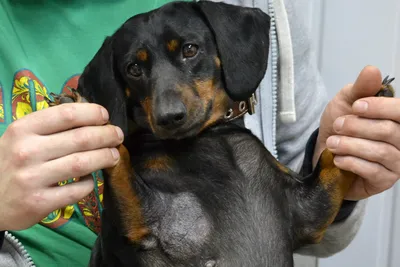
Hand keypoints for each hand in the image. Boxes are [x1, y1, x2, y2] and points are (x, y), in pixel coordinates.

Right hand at [0, 103, 122, 229]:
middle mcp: (26, 151)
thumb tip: (91, 119)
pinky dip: (89, 184)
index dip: (92, 113)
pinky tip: (90, 180)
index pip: (67, 114)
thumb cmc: (10, 163)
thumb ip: (49, 127)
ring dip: (105, 157)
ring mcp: (32, 178)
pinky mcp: (39, 202)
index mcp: (23, 129)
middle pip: (81, 138)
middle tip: (118, 136)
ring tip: (113, 155)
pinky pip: (77, 190)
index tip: (105, 116)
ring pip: (82, 163)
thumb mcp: (20, 138)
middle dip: (106, 135)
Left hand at [314, 66, 398, 199]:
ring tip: (332, 143)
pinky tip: (338, 159)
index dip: (380, 108)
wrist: (323, 152)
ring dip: (351, 145)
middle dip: (358, 127)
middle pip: (390, 131)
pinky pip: (373, 171)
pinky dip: (351, 162)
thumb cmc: (339, 126)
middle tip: (338, 125)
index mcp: (396, 118)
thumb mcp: (346, 102)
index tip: (355, 106)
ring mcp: (396, 163)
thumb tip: (372, 70)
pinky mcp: (385, 181)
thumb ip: (360, 88)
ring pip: (382, 152)